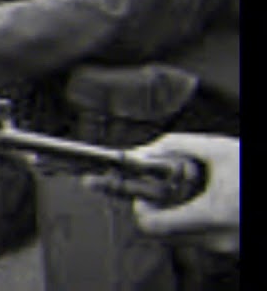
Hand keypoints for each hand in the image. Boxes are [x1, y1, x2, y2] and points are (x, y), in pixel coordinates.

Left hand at [127, 133, 238, 255]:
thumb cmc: (257, 169)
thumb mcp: (220, 149)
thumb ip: (176, 145)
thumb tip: (143, 149)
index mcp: (212, 215)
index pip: (151, 225)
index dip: (139, 207)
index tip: (142, 192)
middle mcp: (219, 238)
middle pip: (163, 234)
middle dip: (156, 210)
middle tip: (160, 190)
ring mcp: (228, 247)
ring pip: (183, 237)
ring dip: (176, 215)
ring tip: (188, 192)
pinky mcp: (236, 248)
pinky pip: (203, 238)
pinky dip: (196, 221)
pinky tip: (208, 200)